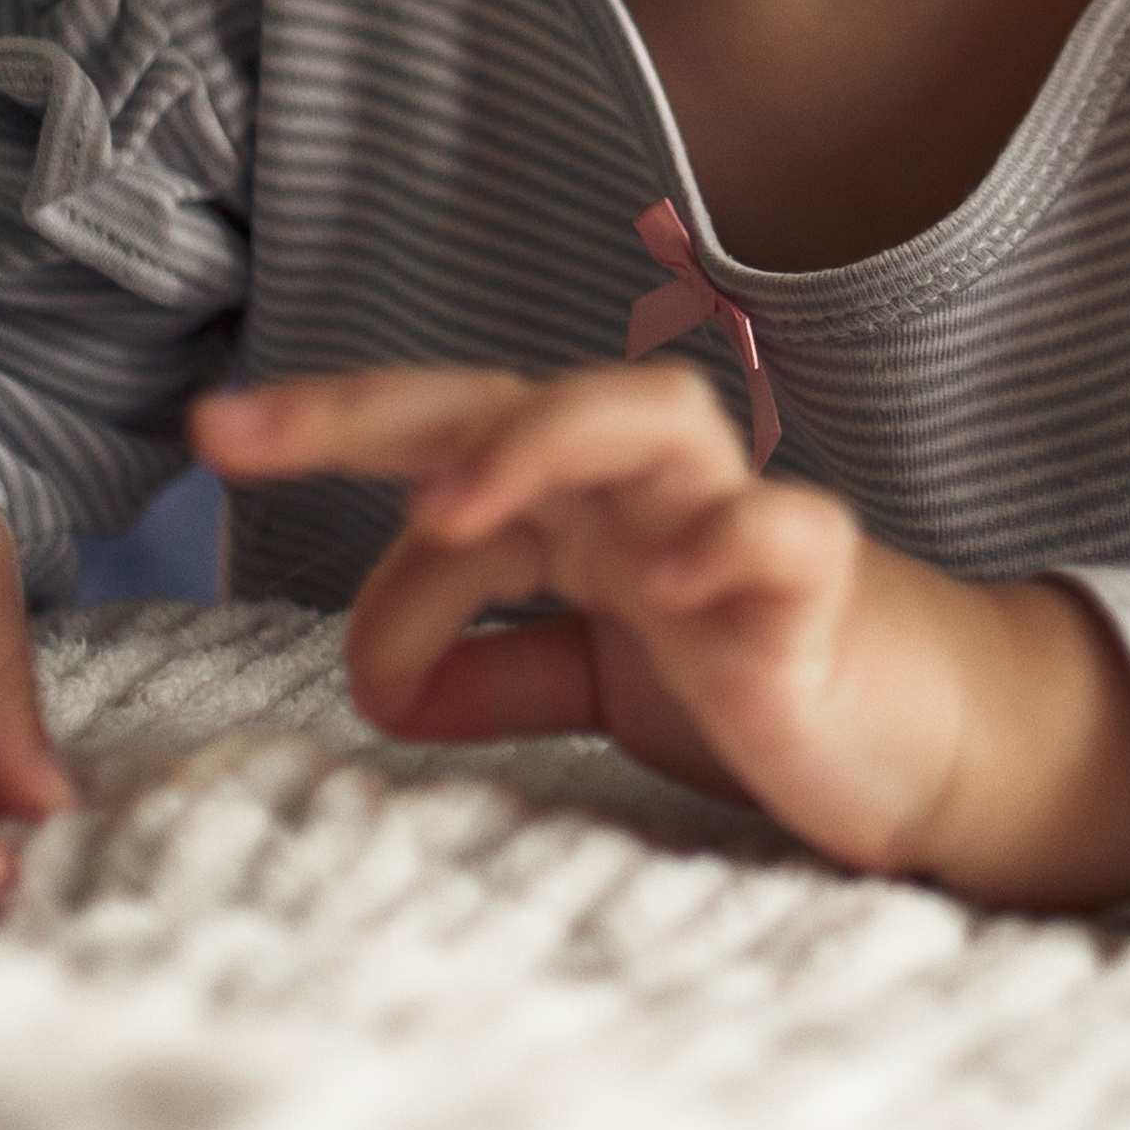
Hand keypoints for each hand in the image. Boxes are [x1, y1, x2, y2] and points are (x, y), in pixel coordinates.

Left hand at [193, 358, 1129, 912]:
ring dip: (540, 444)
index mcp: (578, 501)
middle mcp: (643, 488)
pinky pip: (784, 532)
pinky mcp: (823, 585)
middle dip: (375, 407)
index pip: (441, 433)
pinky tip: (674, 585)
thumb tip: (382, 688)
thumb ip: (496, 669)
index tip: (209, 440)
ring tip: (447, 511)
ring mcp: (733, 524)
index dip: (330, 426)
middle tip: (246, 432)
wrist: (920, 735)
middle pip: (508, 395)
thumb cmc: (750, 679)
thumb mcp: (595, 683)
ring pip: (648, 415)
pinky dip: (731, 542)